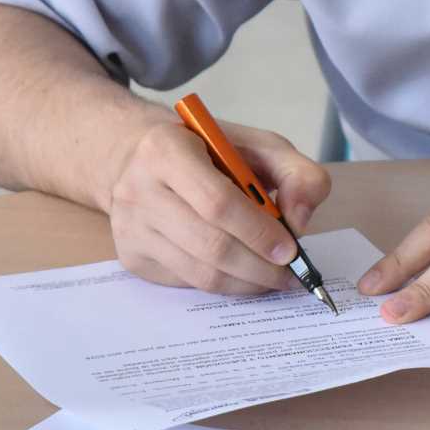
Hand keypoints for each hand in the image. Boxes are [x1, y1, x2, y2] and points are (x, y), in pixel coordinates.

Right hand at [104, 110, 330, 294]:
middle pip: (210, 245)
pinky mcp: (131, 255)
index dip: (258, 232)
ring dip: (245, 283)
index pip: (218, 203)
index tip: (290, 250)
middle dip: (259, 267)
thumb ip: (296, 174)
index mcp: (166, 149)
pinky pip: (186, 281)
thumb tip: (300, 220)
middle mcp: (137, 189)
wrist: (140, 157)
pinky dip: (222, 284)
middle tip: (290, 274)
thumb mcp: (259, 145)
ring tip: (274, 278)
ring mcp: (129, 227)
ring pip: (199, 272)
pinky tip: (241, 274)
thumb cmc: (208, 151)